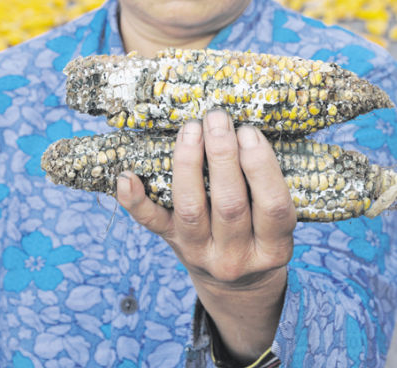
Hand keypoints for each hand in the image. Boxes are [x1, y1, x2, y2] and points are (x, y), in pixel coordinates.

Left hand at [117, 109, 296, 361]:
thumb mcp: (277, 225)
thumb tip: (246, 133)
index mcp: (273, 248)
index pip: (272, 207)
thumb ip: (267, 188)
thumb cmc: (259, 237)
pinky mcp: (171, 243)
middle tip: (217, 118)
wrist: (235, 286)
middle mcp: (235, 256)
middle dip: (223, 155)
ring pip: (191, 208)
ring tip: (191, 128)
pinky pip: (151, 223)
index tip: (250, 132)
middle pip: (229, 204)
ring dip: (188, 163)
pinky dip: (134, 200)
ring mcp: (199, 252)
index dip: (261, 167)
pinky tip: (127, 176)